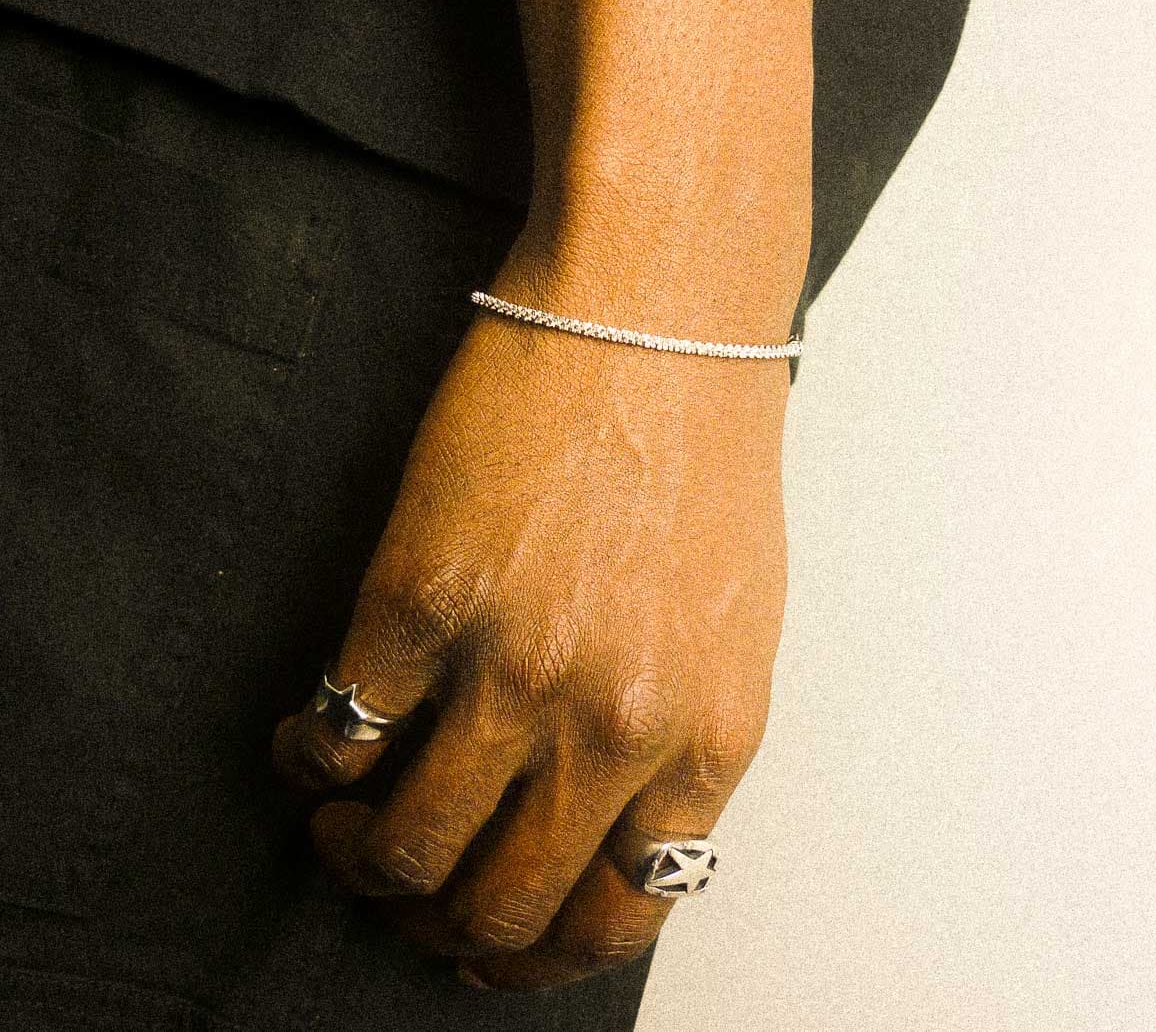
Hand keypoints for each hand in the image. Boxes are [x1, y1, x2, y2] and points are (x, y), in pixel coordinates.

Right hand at [271, 244, 793, 990]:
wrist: (657, 311)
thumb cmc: (703, 451)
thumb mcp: (736, 620)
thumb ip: (681, 738)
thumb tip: (599, 824)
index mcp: (708, 735)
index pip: (618, 916)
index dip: (542, 953)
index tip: (493, 944)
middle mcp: (614, 723)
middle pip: (500, 905)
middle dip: (442, 923)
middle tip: (409, 889)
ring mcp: (512, 666)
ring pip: (403, 850)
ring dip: (359, 858)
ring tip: (348, 822)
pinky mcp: (419, 599)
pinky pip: (337, 740)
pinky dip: (310, 762)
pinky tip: (314, 738)